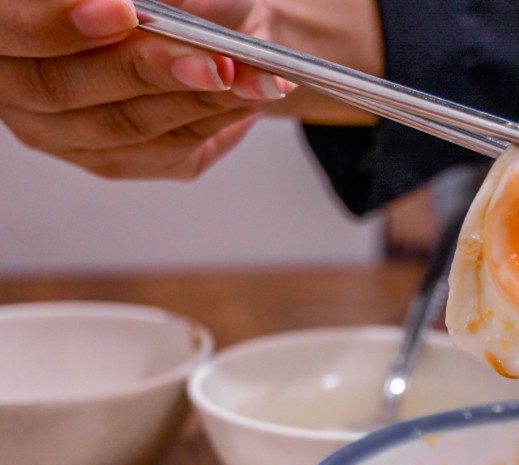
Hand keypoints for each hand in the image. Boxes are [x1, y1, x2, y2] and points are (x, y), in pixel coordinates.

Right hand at [0, 0, 287, 178]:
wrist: (208, 18)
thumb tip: (142, 12)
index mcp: (6, 26)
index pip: (10, 28)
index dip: (59, 23)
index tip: (126, 11)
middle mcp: (16, 88)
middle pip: (67, 88)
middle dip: (149, 70)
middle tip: (217, 61)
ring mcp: (62, 134)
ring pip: (126, 125)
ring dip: (201, 99)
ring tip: (259, 78)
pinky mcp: (115, 162)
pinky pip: (165, 150)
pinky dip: (217, 119)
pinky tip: (255, 97)